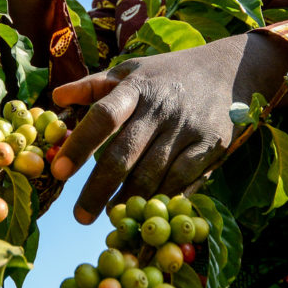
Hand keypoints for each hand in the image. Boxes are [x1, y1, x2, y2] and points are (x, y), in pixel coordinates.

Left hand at [50, 31, 287, 223]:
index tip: (58, 172)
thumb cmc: (168, 74)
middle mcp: (161, 108)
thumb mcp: (132, 70)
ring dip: (130, 200)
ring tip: (112, 217)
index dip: (80, 145)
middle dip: (98, 189)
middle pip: (124, 155)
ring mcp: (187, 129)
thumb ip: (93, 85)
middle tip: (80, 216)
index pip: (103, 117)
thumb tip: (56, 97)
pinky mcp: (211, 146)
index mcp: (136, 88)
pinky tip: (148, 211)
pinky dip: (164, 199)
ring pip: (153, 175)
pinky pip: (183, 180)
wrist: (230, 70)